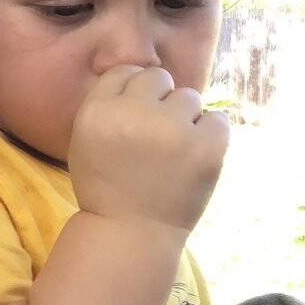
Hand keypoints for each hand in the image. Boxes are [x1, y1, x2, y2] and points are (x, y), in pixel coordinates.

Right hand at [69, 65, 228, 236]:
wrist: (131, 231)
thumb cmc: (106, 184)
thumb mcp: (86, 138)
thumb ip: (107, 103)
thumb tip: (143, 74)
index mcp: (98, 112)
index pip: (124, 72)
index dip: (131, 92)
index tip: (134, 115)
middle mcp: (133, 114)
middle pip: (157, 78)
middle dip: (159, 100)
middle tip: (155, 131)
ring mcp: (172, 130)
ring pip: (189, 97)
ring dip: (184, 117)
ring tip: (175, 146)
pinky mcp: (207, 147)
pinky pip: (218, 119)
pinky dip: (210, 133)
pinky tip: (195, 152)